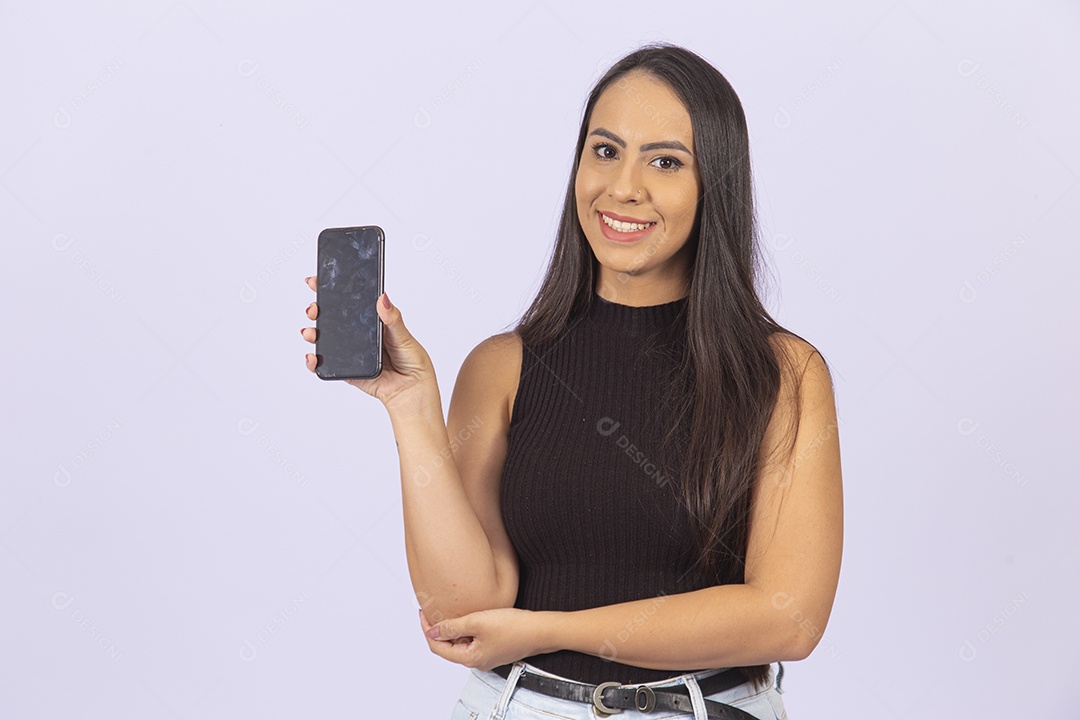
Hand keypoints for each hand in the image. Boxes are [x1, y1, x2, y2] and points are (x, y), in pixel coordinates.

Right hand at [301, 276, 436, 406]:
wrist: (412, 390)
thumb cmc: (411, 361)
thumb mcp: (403, 335)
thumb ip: (392, 318)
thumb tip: (383, 298)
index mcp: (370, 322)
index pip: (347, 302)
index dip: (330, 291)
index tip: (317, 282)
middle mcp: (357, 335)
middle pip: (330, 319)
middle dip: (316, 310)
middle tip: (314, 308)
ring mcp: (350, 352)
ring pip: (324, 340)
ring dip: (312, 334)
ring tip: (310, 332)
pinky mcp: (346, 370)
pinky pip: (326, 365)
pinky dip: (314, 362)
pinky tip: (312, 357)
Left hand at [418, 607, 546, 671]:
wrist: (541, 630)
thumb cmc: (514, 627)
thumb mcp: (477, 622)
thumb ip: (452, 627)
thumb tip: (432, 632)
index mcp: (469, 658)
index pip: (438, 647)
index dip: (427, 629)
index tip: (423, 613)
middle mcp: (477, 661)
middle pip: (448, 646)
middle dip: (439, 629)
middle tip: (434, 610)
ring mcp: (487, 655)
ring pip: (461, 643)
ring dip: (454, 628)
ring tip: (450, 610)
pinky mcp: (495, 648)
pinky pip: (474, 640)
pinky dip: (467, 629)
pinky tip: (470, 616)